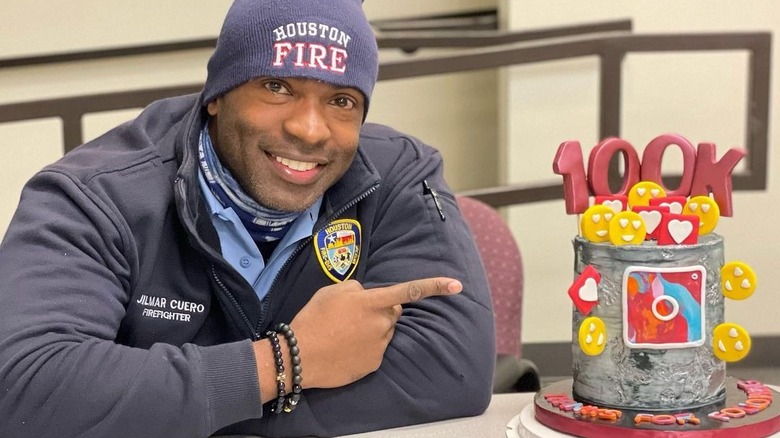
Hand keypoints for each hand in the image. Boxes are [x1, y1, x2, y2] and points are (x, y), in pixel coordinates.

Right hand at [290, 277, 461, 388]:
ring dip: (373, 328)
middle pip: (394, 311)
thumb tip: (369, 294)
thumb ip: (357, 289)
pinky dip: (366, 347)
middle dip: (383, 310)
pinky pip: (377, 349)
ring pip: (385, 330)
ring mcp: (380, 345)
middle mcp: (381, 323)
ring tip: (345, 333)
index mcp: (372, 302)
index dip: (435, 286)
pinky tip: (345, 348)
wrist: (299, 356)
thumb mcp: (332, 291)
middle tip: (355, 314)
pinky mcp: (375, 363)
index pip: (410, 291)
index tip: (457, 285)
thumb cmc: (313, 319)